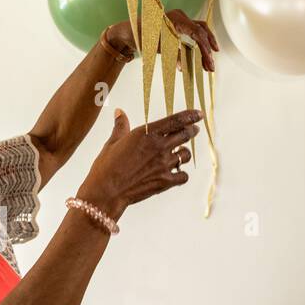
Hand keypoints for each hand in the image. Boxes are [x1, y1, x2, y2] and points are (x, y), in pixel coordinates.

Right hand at [80, 107, 202, 217]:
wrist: (106, 191)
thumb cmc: (106, 166)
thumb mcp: (113, 142)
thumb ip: (121, 126)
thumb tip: (120, 113)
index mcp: (147, 133)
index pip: (176, 120)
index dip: (191, 116)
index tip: (199, 114)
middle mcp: (159, 147)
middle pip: (185, 135)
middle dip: (191, 131)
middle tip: (192, 131)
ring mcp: (164, 165)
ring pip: (186, 155)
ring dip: (184, 153)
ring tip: (179, 154)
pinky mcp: (165, 181)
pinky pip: (184, 176)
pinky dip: (182, 174)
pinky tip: (176, 174)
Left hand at [105, 9, 218, 71]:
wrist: (129, 32)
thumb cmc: (141, 37)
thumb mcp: (157, 48)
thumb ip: (172, 56)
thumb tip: (185, 68)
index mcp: (176, 18)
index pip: (197, 32)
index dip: (205, 47)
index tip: (209, 60)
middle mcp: (180, 17)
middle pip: (201, 31)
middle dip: (208, 48)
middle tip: (211, 66)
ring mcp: (180, 20)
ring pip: (199, 31)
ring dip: (205, 46)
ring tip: (209, 62)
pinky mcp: (178, 26)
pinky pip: (193, 33)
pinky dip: (198, 44)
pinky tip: (202, 56)